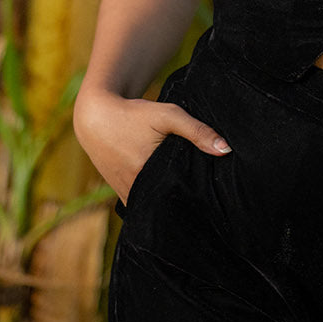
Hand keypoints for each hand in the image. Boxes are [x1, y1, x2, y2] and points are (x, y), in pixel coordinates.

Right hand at [73, 87, 230, 202]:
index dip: (194, 199)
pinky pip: (143, 205)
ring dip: (168, 204)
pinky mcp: (120, 193)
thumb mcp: (167, 115)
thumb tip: (226, 150)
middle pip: (166, 205)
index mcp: (145, 175)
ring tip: (192, 203)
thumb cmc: (134, 114)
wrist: (97, 117)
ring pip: (153, 207)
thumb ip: (196, 131)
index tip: (210, 199)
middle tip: (205, 204)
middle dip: (184, 205)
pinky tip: (170, 196)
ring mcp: (125, 194)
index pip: (177, 198)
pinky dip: (155, 201)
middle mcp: (133, 190)